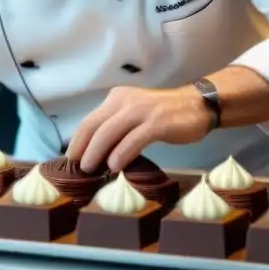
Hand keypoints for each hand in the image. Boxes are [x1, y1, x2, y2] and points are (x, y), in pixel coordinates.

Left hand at [66, 85, 213, 173]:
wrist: (199, 105)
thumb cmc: (164, 115)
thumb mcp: (135, 116)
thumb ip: (117, 129)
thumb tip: (96, 155)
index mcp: (117, 99)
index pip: (89, 120)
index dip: (77, 141)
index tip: (69, 160)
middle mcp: (126, 101)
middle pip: (95, 126)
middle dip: (83, 149)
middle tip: (78, 169)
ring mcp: (142, 110)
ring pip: (110, 132)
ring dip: (97, 153)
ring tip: (91, 170)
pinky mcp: (158, 122)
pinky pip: (134, 139)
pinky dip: (121, 153)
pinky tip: (115, 167)